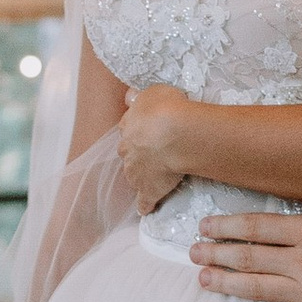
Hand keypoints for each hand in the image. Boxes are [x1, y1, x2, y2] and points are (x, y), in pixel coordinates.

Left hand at [116, 85, 195, 216]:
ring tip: (153, 178)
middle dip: (137, 154)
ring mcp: (135, 172)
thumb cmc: (166, 108)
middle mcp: (127, 150)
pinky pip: (144, 200)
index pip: (128, 129)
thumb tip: (129, 97)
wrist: (174, 133)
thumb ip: (140, 98)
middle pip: (128, 154)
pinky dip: (145, 204)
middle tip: (154, 154)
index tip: (147, 133)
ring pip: (133, 175)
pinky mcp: (148, 189)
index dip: (139, 131)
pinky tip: (146, 209)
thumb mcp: (152, 92)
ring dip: (140, 176)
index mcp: (128, 126)